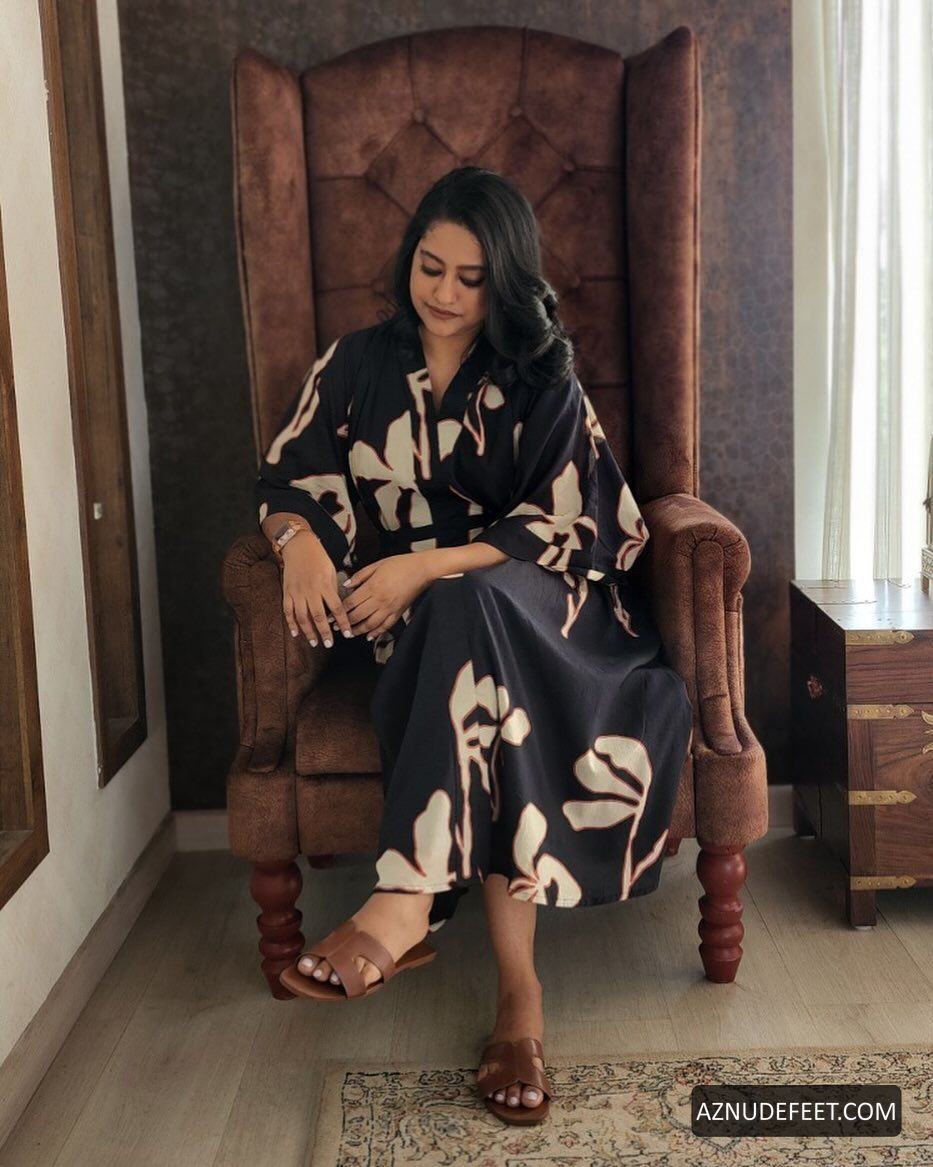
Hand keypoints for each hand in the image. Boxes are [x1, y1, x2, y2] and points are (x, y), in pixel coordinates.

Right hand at [280, 532, 352, 646]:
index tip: (347, 634)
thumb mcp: (331, 572)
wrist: (299, 547)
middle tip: (329, 645)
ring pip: (302, 617)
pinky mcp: (287, 592)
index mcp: (325, 585)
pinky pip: (288, 611)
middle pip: (318, 616)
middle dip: (324, 632)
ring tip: (314, 643)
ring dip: (308, 632)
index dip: (343, 623)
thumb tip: (337, 609)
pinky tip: (295, 633)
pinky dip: (291, 623)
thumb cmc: (318, 559)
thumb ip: (333, 591)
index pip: (337, 608)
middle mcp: (311, 590)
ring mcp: (297, 592)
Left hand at [343, 553, 432, 639]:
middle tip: (336, 627)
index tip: (331, 616)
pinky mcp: (398, 612)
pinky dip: (376, 632)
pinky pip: (385, 626)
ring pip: (370, 624)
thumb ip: (360, 576)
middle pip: (358, 616)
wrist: (422, 569)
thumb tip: (346, 585)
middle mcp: (380, 600)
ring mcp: (390, 608)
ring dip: (358, 630)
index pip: (351, 603)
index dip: (339, 611)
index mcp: (373, 586)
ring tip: (350, 633)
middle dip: (345, 623)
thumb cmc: (401, 564)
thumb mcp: (377, 565)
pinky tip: (369, 635)